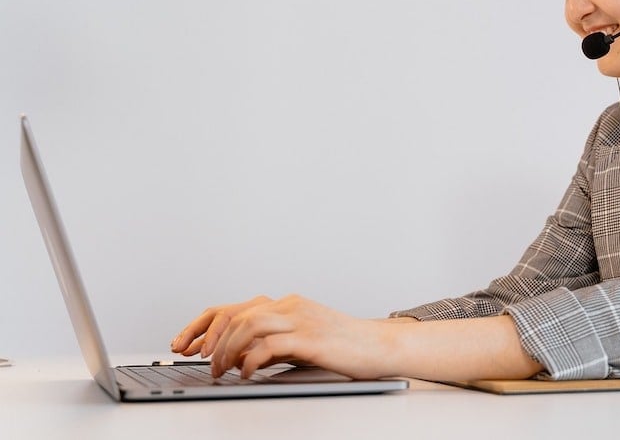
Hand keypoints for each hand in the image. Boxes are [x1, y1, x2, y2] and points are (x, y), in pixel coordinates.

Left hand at [182, 294, 387, 379]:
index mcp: (286, 304)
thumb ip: (271, 344)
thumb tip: (237, 358)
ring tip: (221, 371)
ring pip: (248, 325)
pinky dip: (251, 360)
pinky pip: (270, 345)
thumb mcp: (300, 341)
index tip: (184, 345)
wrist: (378, 346)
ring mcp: (301, 319)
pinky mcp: (311, 338)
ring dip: (227, 350)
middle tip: (200, 362)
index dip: (203, 326)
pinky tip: (246, 373)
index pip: (233, 308)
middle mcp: (290, 306)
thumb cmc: (342, 346)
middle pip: (235, 314)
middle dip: (209, 339)